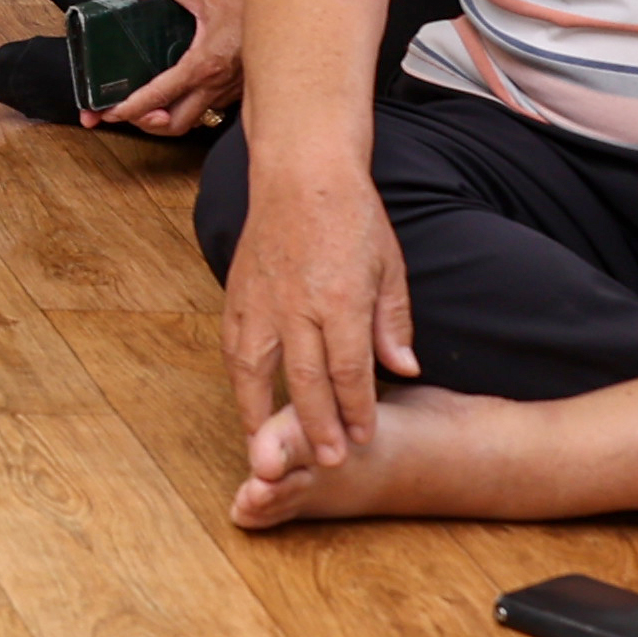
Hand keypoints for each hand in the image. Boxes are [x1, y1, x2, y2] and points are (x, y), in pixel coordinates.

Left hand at [99, 0, 248, 134]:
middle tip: (127, 114)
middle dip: (148, 124)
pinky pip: (209, 112)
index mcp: (203, 66)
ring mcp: (226, 94)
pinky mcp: (235, 95)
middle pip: (175, 124)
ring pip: (193, 122)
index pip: (160, 95)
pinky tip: (178, 99)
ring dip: (168, 120)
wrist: (290, 25)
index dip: (132, 108)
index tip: (112, 113)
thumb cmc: (251, 12)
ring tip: (149, 110)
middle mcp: (214, 87)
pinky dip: (189, 110)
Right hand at [221, 151, 417, 472]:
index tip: (363, 439)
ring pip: (258, 371)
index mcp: (340, 298)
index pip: (349, 369)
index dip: (356, 409)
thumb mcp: (388, 267)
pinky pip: (234, 349)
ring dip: (265, 415)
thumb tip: (403, 370)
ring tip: (269, 452)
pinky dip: (239, 383)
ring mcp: (261, 300)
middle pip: (305, 379)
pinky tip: (246, 405)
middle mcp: (296, 305)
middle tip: (328, 462)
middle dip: (318, 425)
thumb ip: (392, 322)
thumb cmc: (351, 217)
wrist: (301, 174)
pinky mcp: (237, 294)